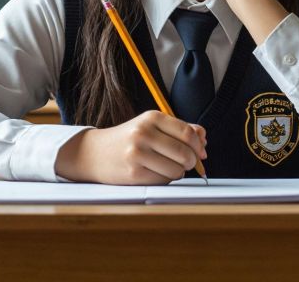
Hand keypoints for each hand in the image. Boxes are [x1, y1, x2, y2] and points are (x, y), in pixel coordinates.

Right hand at [55, 111, 207, 183]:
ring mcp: (137, 154)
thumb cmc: (129, 139)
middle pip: (184, 153)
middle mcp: (143, 133)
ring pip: (176, 170)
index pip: (187, 133)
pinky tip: (155, 173)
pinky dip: (165, 180)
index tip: (201, 153)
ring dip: (178, 172)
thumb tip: (204, 139)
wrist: (94, 153)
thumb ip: (180, 129)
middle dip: (190, 162)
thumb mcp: (152, 126)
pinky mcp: (133, 173)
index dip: (199, 146)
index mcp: (151, 117)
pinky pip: (164, 181)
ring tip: (166, 167)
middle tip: (186, 163)